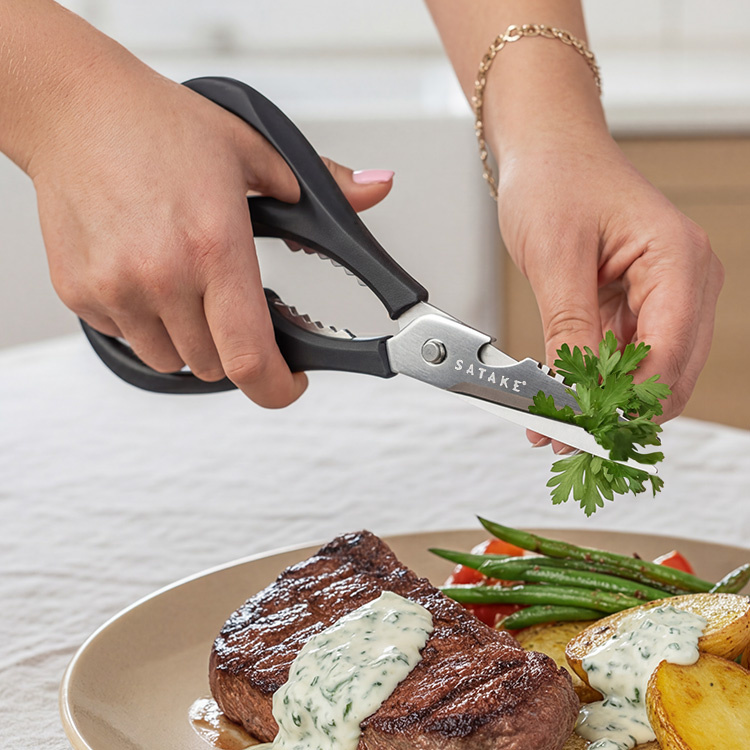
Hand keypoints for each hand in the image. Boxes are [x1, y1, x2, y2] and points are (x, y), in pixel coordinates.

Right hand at [29, 74, 392, 406]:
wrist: (75, 108)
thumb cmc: (158, 126)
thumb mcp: (255, 150)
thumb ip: (324, 184)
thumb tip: (375, 189)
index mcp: (215, 246)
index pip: (250, 357)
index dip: (277, 387)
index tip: (290, 383)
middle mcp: (162, 276)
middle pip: (215, 366)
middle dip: (237, 350)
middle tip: (238, 309)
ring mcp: (116, 289)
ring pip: (172, 361)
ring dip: (192, 342)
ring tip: (190, 288)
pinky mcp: (80, 294)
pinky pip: (128, 340)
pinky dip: (148, 325)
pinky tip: (150, 276)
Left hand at [495, 130, 723, 449]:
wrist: (547, 149)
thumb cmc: (557, 179)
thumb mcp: (556, 257)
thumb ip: (569, 329)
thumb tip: (572, 392)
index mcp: (679, 263)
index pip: (668, 357)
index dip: (627, 403)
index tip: (582, 431)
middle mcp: (684, 283)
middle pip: (667, 375)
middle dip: (616, 412)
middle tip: (563, 438)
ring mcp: (664, 296)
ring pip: (644, 373)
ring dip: (601, 403)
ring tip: (551, 425)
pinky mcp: (636, 305)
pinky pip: (622, 357)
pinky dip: (592, 381)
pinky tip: (558, 398)